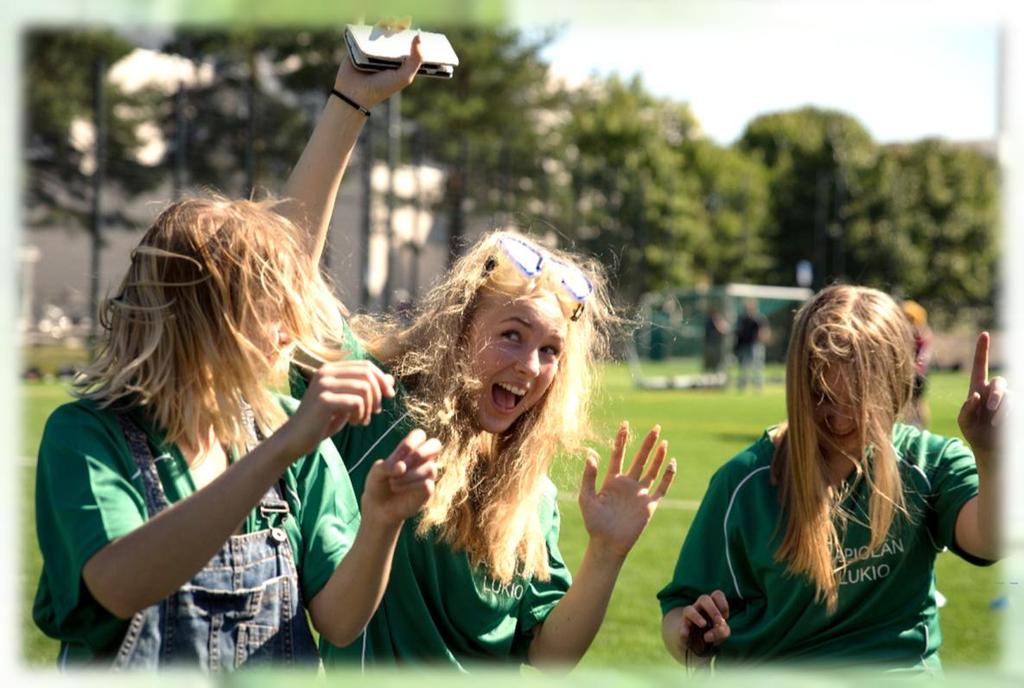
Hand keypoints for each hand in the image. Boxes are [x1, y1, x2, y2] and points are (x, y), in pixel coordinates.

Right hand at [277, 361, 395, 458]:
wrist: (295, 439)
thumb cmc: (321, 422)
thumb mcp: (348, 404)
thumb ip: (367, 390)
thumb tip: (391, 379)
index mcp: (330, 369)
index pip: (366, 365)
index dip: (382, 379)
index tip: (389, 396)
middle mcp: (326, 372)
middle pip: (368, 373)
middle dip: (378, 393)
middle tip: (376, 411)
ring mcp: (323, 384)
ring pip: (365, 387)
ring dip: (369, 407)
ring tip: (362, 420)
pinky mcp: (324, 400)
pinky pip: (356, 402)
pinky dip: (361, 414)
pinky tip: (354, 423)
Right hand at [334, 33, 424, 109]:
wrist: (354, 93)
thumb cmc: (381, 87)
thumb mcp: (404, 77)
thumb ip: (415, 60)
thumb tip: (418, 37)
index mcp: (398, 61)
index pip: (408, 45)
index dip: (412, 38)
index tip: (415, 32)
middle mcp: (386, 54)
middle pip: (394, 36)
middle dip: (399, 31)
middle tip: (402, 26)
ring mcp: (372, 49)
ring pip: (379, 32)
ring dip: (384, 28)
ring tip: (389, 28)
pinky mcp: (358, 45)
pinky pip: (363, 31)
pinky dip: (366, 26)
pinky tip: (372, 26)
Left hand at [361, 429, 439, 526]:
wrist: (378, 507)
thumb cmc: (378, 484)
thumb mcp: (376, 472)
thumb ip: (387, 466)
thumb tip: (402, 467)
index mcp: (410, 450)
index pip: (420, 435)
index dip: (410, 443)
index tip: (396, 457)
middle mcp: (421, 460)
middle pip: (435, 444)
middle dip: (421, 453)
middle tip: (404, 464)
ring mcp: (426, 475)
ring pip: (431, 468)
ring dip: (409, 475)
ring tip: (392, 483)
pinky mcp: (428, 490)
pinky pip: (427, 484)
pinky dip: (410, 486)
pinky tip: (397, 489)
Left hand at [579, 422, 675, 558]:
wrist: (607, 543)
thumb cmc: (594, 522)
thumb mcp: (586, 497)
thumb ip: (589, 477)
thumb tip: (590, 455)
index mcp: (612, 480)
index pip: (618, 454)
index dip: (622, 439)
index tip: (625, 424)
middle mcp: (628, 484)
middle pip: (640, 458)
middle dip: (647, 443)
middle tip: (656, 427)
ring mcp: (640, 493)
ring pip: (652, 470)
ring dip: (658, 456)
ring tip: (664, 441)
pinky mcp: (650, 504)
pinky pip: (662, 487)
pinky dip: (668, 476)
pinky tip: (672, 463)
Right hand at [678, 592, 730, 655]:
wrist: (695, 644)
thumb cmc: (711, 633)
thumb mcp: (721, 634)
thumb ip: (723, 631)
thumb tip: (717, 629)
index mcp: (712, 605)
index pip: (717, 595)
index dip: (723, 604)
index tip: (725, 617)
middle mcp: (699, 607)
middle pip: (704, 598)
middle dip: (713, 610)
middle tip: (719, 622)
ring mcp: (689, 616)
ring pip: (689, 609)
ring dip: (697, 617)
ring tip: (703, 625)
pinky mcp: (682, 627)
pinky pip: (681, 625)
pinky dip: (684, 630)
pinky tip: (686, 635)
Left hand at [957, 332, 1011, 461]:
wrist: (991, 450)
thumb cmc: (975, 433)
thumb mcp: (964, 422)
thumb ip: (966, 409)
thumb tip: (975, 395)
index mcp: (977, 388)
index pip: (980, 366)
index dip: (982, 350)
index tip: (984, 334)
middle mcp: (994, 391)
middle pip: (999, 382)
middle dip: (996, 395)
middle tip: (989, 409)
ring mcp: (1008, 399)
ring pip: (1009, 396)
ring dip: (1002, 410)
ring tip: (996, 425)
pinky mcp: (1018, 408)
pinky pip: (1017, 405)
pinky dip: (1010, 415)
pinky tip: (1004, 426)